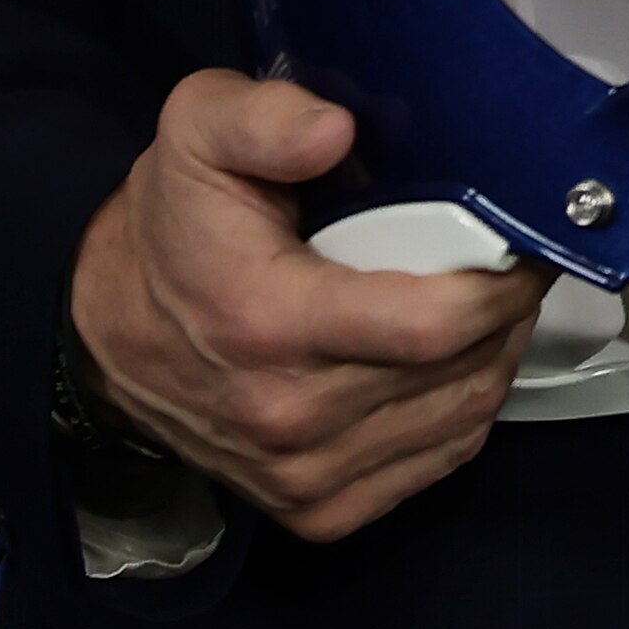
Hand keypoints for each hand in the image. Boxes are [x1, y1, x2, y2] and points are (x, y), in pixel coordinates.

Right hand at [67, 70, 551, 542]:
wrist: (106, 328)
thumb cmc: (171, 226)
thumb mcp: (199, 131)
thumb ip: (265, 117)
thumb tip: (337, 130)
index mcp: (268, 321)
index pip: (431, 324)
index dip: (500, 284)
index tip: (522, 243)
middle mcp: (288, 415)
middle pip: (459, 373)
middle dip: (506, 313)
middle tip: (512, 263)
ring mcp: (302, 475)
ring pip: (459, 423)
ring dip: (493, 362)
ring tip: (490, 307)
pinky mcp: (314, 511)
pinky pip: (431, 465)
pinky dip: (460, 415)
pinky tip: (451, 366)